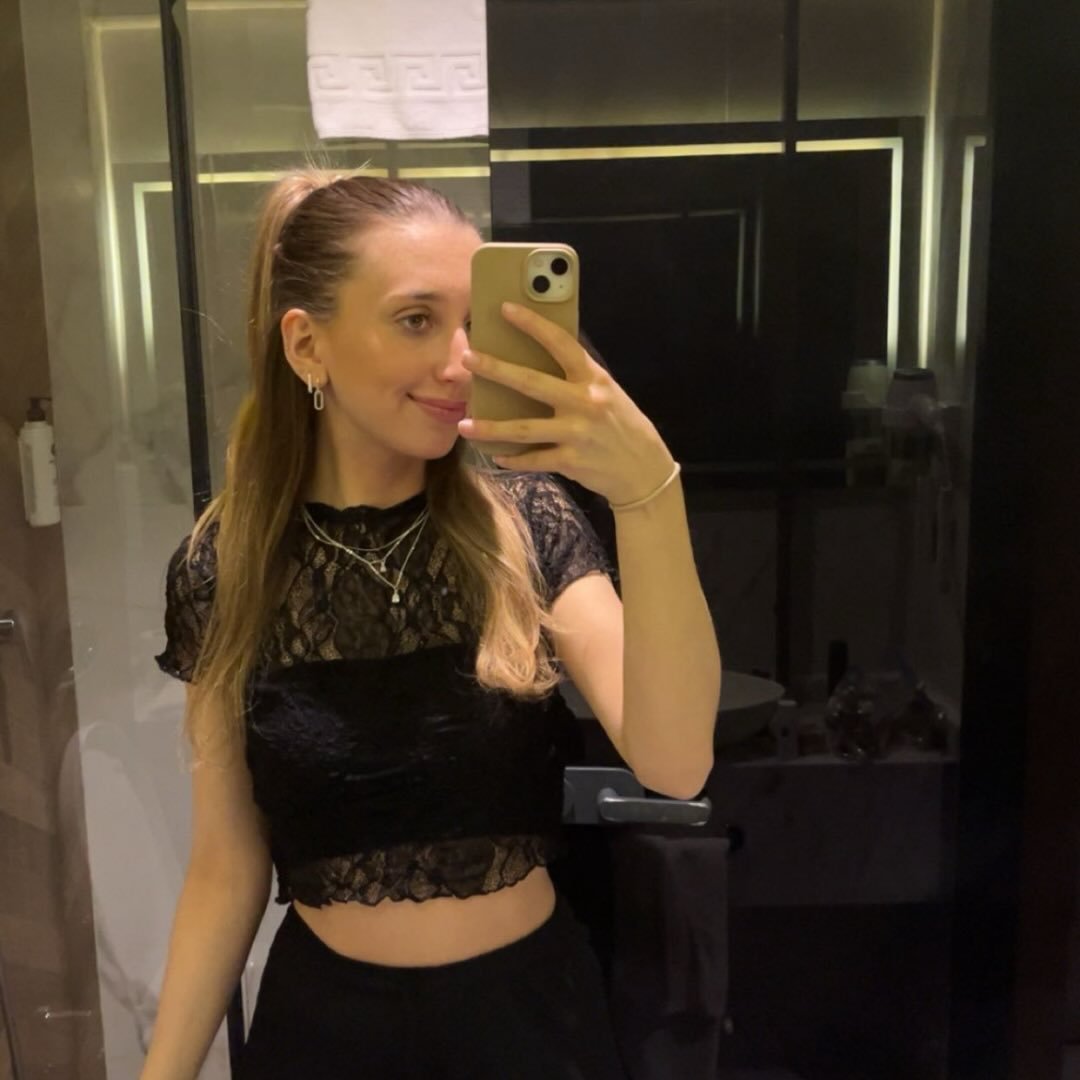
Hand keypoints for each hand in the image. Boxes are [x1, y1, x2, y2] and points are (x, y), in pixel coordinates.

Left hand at [457, 302, 674, 505]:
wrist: (645, 469)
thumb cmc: (621, 425)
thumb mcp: (606, 393)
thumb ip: (577, 377)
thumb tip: (538, 358)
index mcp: (593, 378)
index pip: (560, 343)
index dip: (533, 324)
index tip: (505, 309)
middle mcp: (584, 402)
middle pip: (531, 382)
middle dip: (495, 369)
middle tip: (467, 359)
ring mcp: (577, 433)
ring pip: (524, 428)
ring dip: (491, 428)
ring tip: (465, 425)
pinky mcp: (572, 461)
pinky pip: (534, 459)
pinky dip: (513, 459)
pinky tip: (496, 456)